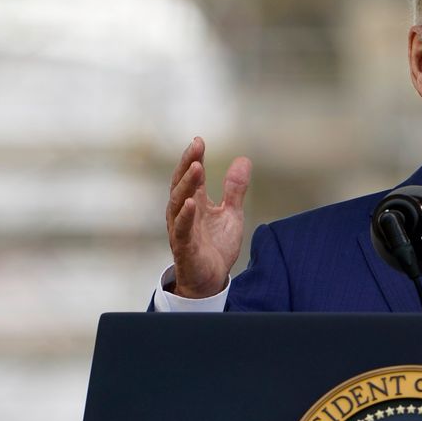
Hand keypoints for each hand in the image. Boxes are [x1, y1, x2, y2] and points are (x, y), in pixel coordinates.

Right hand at [166, 137, 251, 298]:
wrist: (211, 280)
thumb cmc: (216, 246)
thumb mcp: (231, 214)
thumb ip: (235, 189)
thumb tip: (243, 160)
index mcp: (195, 203)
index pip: (192, 176)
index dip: (194, 158)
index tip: (199, 140)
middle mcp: (184, 213)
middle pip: (181, 184)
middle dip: (187, 164)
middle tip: (196, 147)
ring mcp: (182, 229)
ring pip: (178, 203)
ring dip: (186, 185)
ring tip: (195, 168)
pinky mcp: (184, 247)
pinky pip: (182, 230)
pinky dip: (185, 216)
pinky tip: (190, 203)